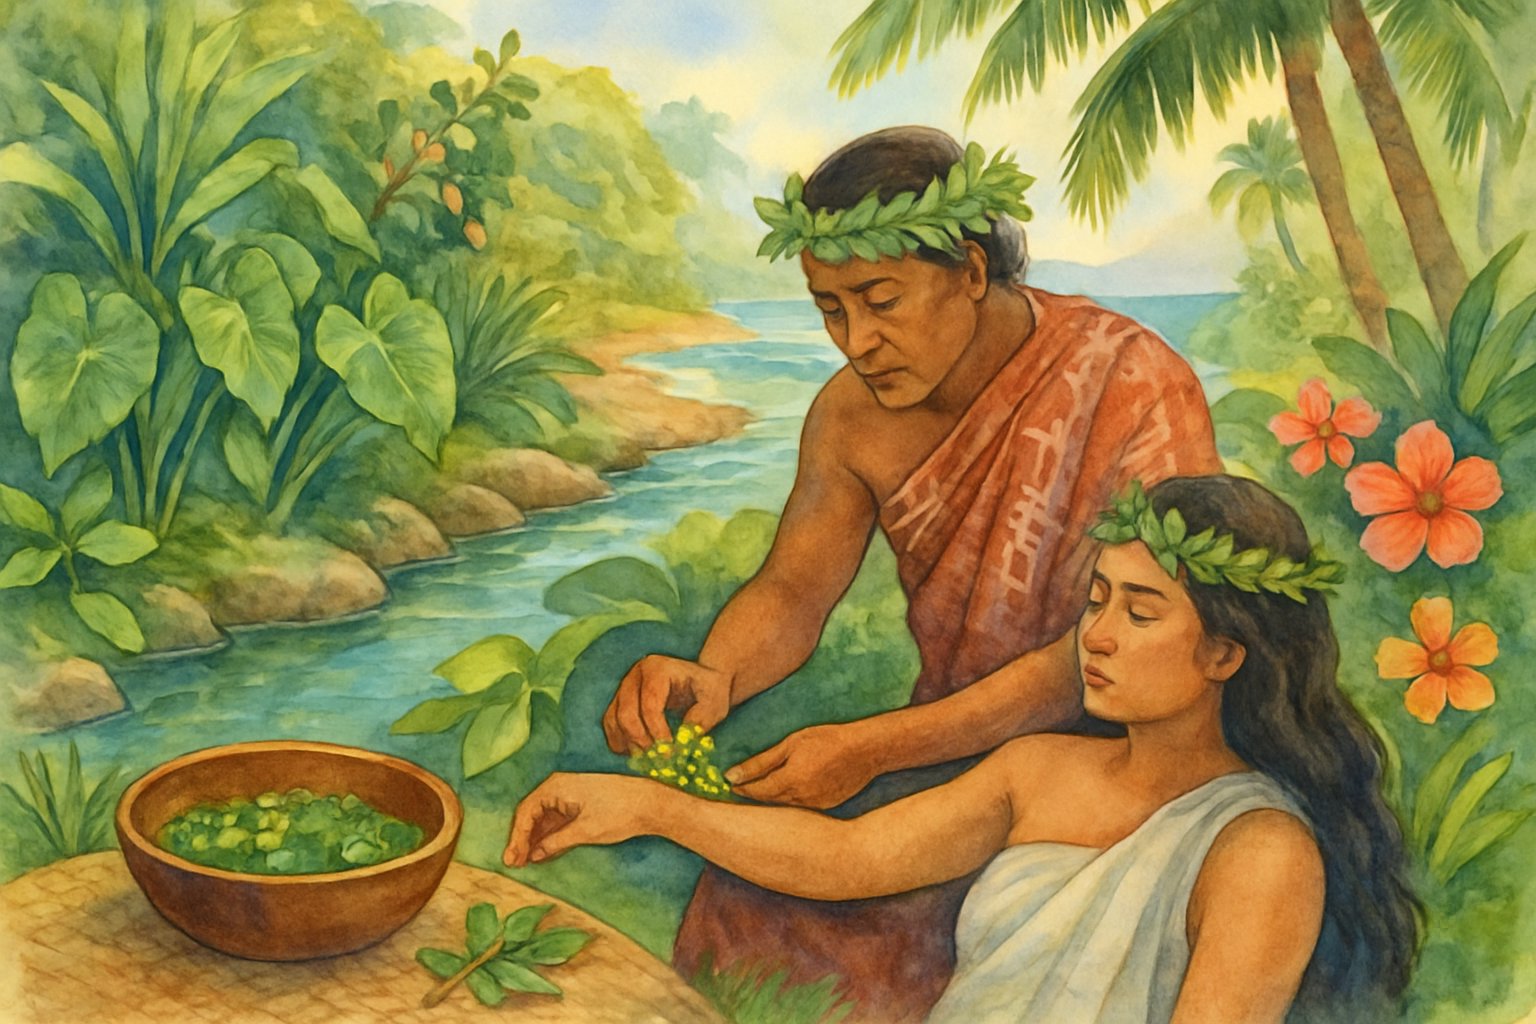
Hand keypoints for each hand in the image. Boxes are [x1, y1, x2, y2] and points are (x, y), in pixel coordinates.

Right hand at [503, 772, 648, 867]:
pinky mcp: (579, 803)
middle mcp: (559, 787)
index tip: (511, 858)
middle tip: (514, 864)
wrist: (650, 803)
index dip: (517, 837)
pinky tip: (543, 854)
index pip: (526, 812)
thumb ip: (556, 842)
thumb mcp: (585, 831)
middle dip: (522, 840)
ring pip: (543, 819)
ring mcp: (569, 795)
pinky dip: (549, 837)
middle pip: (531, 815)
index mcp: (556, 787)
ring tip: (525, 863)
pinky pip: (557, 821)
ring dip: (534, 840)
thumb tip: (534, 854)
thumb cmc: (619, 812)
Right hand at [602, 654, 733, 753]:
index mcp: (657, 668)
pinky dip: (620, 743)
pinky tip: (640, 754)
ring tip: (652, 759)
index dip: (658, 733)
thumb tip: (680, 742)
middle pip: (626, 714)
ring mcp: (623, 688)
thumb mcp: (714, 703)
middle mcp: (635, 675)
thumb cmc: (709, 691)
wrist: (701, 683)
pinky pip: (610, 726)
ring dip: (630, 745)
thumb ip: (700, 720)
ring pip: (614, 721)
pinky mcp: (618, 702)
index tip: (671, 753)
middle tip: (660, 760)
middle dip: (642, 742)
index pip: (650, 705)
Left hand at [727, 723, 878, 808]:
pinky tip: (790, 789)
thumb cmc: (827, 739)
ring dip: (772, 797)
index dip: (742, 788)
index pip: (756, 791)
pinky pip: (800, 806)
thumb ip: (760, 762)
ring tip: (764, 786)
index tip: (730, 784)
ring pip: (784, 805)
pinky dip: (790, 799)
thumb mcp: (791, 744)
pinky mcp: (825, 807)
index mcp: (790, 781)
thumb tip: (732, 775)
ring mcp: (815, 806)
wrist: (865, 750)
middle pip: (768, 800)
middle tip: (742, 786)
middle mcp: (801, 799)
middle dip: (754, 794)